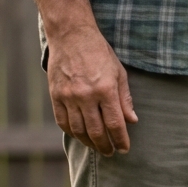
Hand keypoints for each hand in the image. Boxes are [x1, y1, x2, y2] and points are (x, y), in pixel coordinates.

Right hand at [47, 25, 136, 155]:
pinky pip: (63, 121)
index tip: (124, 148)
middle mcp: (86, 95)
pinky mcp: (55, 95)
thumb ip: (125, 99)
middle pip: (97, 132)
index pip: (115, 124)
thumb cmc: (99, 52)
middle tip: (110, 152)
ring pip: (79, 130)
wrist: (71, 34)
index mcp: (105, 90)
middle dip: (105, 146)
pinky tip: (80, 136)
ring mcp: (68, 96)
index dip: (121, 140)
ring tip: (97, 147)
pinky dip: (72, 132)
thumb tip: (132, 121)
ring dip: (89, 143)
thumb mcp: (119, 73)